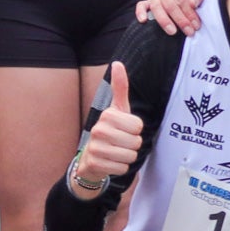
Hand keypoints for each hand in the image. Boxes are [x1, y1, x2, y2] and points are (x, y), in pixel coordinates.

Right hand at [71, 61, 142, 190]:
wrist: (91, 158)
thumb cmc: (110, 131)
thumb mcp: (117, 109)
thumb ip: (119, 87)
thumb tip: (117, 63)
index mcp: (107, 115)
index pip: (138, 126)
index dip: (135, 130)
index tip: (124, 129)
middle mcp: (98, 130)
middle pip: (136, 141)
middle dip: (133, 145)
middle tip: (120, 143)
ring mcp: (95, 148)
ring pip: (130, 155)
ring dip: (127, 157)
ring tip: (115, 152)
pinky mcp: (95, 164)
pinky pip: (122, 168)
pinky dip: (120, 167)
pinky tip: (110, 162)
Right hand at [134, 0, 212, 34]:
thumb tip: (192, 3)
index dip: (189, 13)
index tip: (196, 25)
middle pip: (169, 5)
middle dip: (180, 20)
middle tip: (189, 32)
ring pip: (156, 7)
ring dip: (165, 21)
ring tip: (173, 32)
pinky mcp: (147, 3)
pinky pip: (141, 6)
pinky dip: (140, 13)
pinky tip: (143, 21)